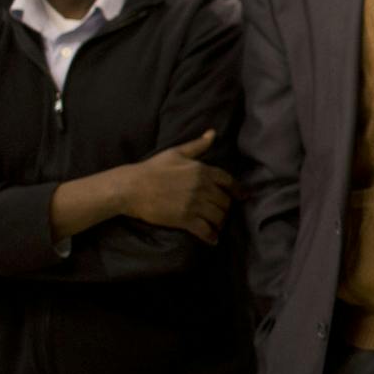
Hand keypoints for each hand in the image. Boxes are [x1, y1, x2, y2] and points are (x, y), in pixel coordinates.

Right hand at [116, 130, 234, 244]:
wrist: (132, 187)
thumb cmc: (152, 168)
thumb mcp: (176, 152)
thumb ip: (198, 145)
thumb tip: (213, 133)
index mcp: (202, 170)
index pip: (229, 181)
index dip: (237, 190)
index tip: (242, 197)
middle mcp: (202, 187)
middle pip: (225, 201)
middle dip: (226, 208)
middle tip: (223, 212)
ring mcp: (194, 204)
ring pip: (219, 216)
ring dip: (220, 222)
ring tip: (218, 225)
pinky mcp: (185, 219)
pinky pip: (206, 230)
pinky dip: (211, 237)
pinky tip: (213, 240)